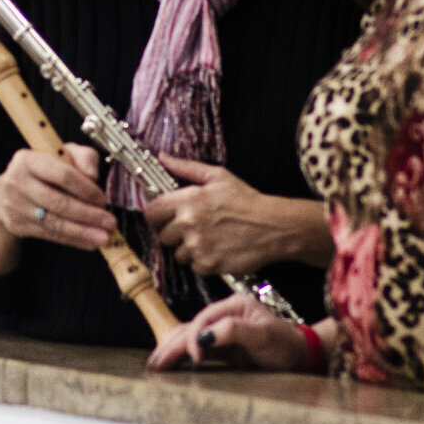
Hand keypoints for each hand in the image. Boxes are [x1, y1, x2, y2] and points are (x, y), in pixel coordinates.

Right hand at [0, 143, 115, 252]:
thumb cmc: (40, 171)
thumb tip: (93, 175)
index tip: (102, 200)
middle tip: (109, 222)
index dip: (86, 189)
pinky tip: (89, 242)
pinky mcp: (17, 225)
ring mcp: (15, 206)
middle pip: (58, 202)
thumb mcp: (61, 155)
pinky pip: (50, 235)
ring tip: (104, 237)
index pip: (62, 175)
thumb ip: (83, 157)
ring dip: (83, 232)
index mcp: (28, 160)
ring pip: (55, 222)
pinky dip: (72, 240)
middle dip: (88, 214)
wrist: (6, 192)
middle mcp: (17, 182)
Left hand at [144, 154, 319, 274]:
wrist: (273, 226)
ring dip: (188, 248)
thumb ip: (186, 167)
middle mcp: (188, 224)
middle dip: (174, 233)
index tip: (162, 218)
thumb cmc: (247, 200)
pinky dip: (202, 261)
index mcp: (187, 200)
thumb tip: (163, 157)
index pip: (151, 212)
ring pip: (177, 253)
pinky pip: (193, 266)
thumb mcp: (217, 176)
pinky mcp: (208, 265)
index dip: (155, 216)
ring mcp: (198, 246)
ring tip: (207, 238)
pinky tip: (215, 249)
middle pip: (162, 235)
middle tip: (191, 228)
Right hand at [145, 293, 305, 371]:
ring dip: (172, 350)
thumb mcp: (263, 336)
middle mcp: (224, 315)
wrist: (301, 357)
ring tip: (155, 364)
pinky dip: (182, 355)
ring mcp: (222, 330)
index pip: (204, 318)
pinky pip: (197, 348)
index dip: (195, 337)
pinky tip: (170, 363)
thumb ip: (234, 331)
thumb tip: (204, 336)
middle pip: (191, 327)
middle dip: (173, 345)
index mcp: (233, 306)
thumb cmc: (285, 345)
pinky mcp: (223, 346)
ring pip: (190, 337)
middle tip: (156, 363)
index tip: (195, 357)